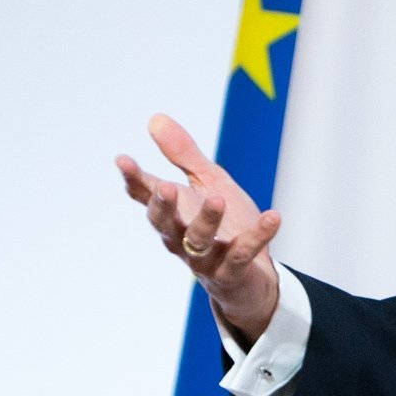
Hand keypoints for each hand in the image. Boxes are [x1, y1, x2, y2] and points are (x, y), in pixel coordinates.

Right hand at [116, 114, 283, 342]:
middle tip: (166, 188)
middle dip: (164, 207)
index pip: (147, 196)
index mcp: (174, 213)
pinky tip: (273, 216)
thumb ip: (183, 155)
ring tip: (217, 199)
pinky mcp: (232, 272)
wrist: (252, 276)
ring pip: (199, 241)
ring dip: (206, 221)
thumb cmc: (225, 224)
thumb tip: (156, 119)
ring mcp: (206, 258)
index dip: (134, 179)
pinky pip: (243, 254)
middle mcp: (182, 237)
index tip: (123, 160)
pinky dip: (258, 236)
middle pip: (165, 224)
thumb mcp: (207, 183)